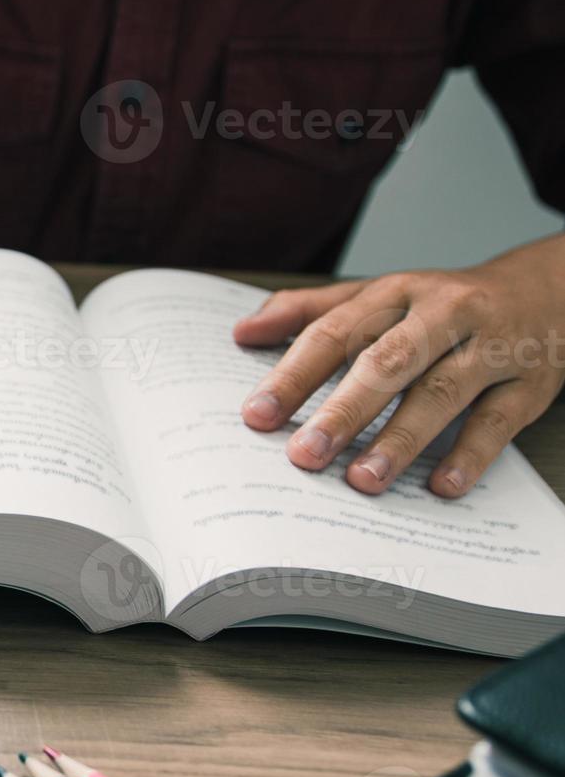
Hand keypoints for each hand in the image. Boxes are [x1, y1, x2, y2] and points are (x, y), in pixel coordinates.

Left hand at [234, 235, 564, 496]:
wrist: (550, 291)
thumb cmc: (441, 305)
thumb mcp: (380, 295)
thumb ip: (310, 311)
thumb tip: (243, 333)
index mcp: (396, 292)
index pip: (336, 332)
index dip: (294, 375)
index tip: (257, 415)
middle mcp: (443, 314)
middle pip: (388, 362)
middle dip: (343, 410)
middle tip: (304, 455)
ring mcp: (491, 347)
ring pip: (443, 392)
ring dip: (399, 438)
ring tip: (361, 479)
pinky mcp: (530, 383)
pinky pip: (499, 421)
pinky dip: (470, 454)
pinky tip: (441, 485)